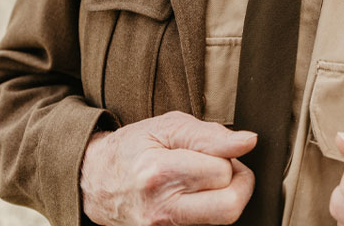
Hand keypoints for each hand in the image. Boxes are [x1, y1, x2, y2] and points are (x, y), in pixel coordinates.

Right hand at [80, 110, 256, 225]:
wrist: (95, 180)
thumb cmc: (133, 147)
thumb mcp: (168, 126)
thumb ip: (211, 135)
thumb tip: (249, 141)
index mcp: (160, 173)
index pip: (221, 172)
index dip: (230, 156)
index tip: (221, 149)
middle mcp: (160, 210)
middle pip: (229, 208)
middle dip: (238, 184)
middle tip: (226, 168)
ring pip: (220, 220)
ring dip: (223, 197)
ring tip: (206, 180)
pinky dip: (209, 209)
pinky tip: (196, 196)